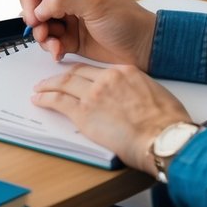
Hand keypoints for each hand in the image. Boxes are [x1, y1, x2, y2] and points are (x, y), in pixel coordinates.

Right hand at [19, 0, 155, 68]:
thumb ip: (62, 1)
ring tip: (54, 46)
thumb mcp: (94, 4)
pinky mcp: (70, 37)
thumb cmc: (125, 20)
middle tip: (41, 32)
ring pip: (41, 24)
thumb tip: (37, 9)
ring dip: (43, 36)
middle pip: (36, 3)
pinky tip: (60, 53)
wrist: (143, 48)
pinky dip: (51, 47)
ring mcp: (69, 17)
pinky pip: (50, 40)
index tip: (31, 14)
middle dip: (35, 19)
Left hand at [32, 63, 191, 173]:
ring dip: (48, 86)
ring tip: (39, 88)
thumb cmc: (167, 123)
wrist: (164, 137)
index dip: (82, 72)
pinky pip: (58, 101)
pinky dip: (46, 99)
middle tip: (51, 79)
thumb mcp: (155, 95)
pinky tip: (39, 99)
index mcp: (125, 72)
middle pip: (77, 73)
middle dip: (61, 76)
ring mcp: (94, 94)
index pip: (96, 69)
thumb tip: (132, 100)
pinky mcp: (84, 113)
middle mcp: (107, 78)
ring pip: (63, 84)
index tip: (76, 74)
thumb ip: (137, 92)